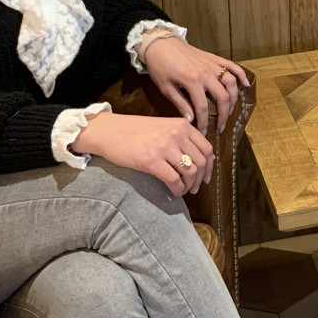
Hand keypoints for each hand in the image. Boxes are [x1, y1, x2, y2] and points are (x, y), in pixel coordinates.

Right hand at [72, 112, 213, 194]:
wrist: (107, 131)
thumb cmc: (133, 131)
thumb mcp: (162, 127)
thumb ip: (180, 138)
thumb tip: (196, 159)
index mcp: (182, 125)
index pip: (207, 148)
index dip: (210, 166)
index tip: (206, 177)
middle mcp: (177, 134)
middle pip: (201, 162)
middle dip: (200, 179)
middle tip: (194, 188)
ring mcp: (165, 147)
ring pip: (190, 172)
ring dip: (189, 186)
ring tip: (183, 191)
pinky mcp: (151, 160)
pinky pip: (174, 180)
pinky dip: (177, 189)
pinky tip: (173, 192)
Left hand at [142, 36, 248, 135]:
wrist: (159, 43)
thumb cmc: (159, 66)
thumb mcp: (166, 88)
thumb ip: (180, 103)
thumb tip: (191, 120)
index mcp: (192, 81)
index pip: (202, 107)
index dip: (204, 122)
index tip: (204, 132)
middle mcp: (206, 73)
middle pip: (222, 97)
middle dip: (224, 114)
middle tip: (221, 125)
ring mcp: (211, 64)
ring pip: (231, 82)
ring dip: (233, 98)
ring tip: (230, 109)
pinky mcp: (213, 58)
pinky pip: (231, 65)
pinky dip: (241, 74)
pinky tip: (245, 84)